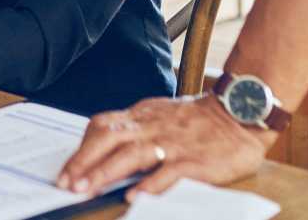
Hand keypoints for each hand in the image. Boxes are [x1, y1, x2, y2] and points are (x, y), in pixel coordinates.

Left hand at [57, 95, 273, 200]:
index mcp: (143, 115)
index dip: (81, 148)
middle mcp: (153, 126)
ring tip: (87, 190)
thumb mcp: (162, 115)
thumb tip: (107, 147)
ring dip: (105, 172)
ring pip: (132, 154)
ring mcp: (173, 142)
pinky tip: (134, 197)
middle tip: (66, 183)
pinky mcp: (194, 160)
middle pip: (109, 138)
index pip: (103, 126)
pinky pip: (168, 172)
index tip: (66, 170)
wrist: (241, 111)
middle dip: (84, 162)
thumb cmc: (200, 120)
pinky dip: (150, 184)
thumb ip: (137, 129)